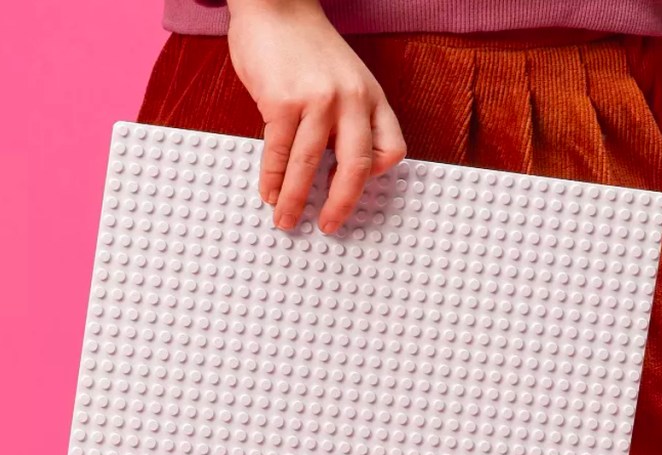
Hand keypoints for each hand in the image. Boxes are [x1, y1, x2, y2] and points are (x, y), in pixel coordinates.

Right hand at [227, 0, 406, 232]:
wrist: (275, 5)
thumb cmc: (306, 47)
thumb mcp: (346, 79)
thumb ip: (347, 118)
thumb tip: (331, 167)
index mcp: (372, 97)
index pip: (391, 149)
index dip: (375, 177)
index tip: (353, 192)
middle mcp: (352, 100)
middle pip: (356, 168)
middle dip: (340, 205)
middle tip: (329, 225)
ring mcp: (318, 101)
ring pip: (310, 167)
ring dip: (296, 201)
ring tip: (286, 219)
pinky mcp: (283, 101)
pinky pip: (279, 153)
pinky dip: (273, 180)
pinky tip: (270, 192)